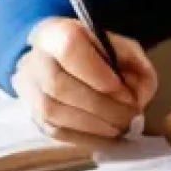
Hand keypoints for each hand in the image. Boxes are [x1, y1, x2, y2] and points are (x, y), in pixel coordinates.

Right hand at [12, 17, 157, 140]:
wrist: (56, 59)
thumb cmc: (94, 51)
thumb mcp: (119, 44)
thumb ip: (135, 63)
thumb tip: (140, 96)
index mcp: (56, 33)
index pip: (70, 49)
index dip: (99, 74)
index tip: (125, 91)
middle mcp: (35, 61)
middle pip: (60, 86)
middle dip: (102, 106)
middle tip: (130, 116)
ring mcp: (30, 92)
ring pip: (55, 114)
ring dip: (95, 126)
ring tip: (122, 126)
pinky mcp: (34, 117)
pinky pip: (57, 133)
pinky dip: (87, 138)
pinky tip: (108, 135)